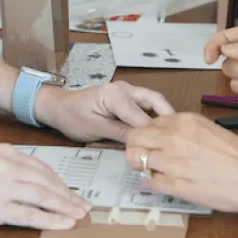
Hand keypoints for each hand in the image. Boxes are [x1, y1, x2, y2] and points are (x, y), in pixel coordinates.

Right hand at [0, 144, 91, 230]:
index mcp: (5, 152)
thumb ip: (7, 166)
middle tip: (83, 205)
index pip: (42, 168)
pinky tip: (64, 223)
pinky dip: (50, 219)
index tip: (71, 192)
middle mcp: (7, 166)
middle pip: (48, 182)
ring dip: (65, 208)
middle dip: (69, 196)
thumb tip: (31, 181)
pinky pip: (30, 214)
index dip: (60, 182)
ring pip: (44, 197)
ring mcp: (3, 187)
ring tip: (79, 215)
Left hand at [35, 81, 173, 143]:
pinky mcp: (128, 99)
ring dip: (164, 118)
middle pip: (156, 101)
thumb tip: (141, 143)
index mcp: (116, 94)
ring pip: (154, 103)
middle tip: (179, 138)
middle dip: (169, 118)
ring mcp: (128, 92)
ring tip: (173, 137)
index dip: (153, 132)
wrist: (59, 107)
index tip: (164, 148)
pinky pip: (147, 107)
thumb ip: (120, 134)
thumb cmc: (72, 117)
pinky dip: (155, 118)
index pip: (141, 115)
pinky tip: (160, 133)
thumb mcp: (94, 129)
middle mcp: (126, 89)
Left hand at [124, 112, 237, 215]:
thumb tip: (167, 139)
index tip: (152, 144)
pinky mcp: (174, 184)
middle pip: (134, 139)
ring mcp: (171, 161)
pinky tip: (168, 183)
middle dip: (135, 149)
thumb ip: (185, 132)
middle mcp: (174, 137)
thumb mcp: (210, 131)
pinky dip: (154, 183)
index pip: (149, 123)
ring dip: (143, 167)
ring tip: (158, 172)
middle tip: (144, 158)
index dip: (148, 136)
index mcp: (184, 121)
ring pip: (136, 160)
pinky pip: (149, 182)